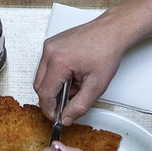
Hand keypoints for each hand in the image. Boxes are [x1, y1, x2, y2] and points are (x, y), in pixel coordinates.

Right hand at [33, 11, 129, 125]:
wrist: (111, 31)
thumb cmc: (107, 51)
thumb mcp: (96, 85)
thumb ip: (80, 106)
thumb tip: (66, 118)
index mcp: (59, 62)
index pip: (45, 94)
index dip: (50, 109)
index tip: (56, 117)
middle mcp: (50, 52)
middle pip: (39, 86)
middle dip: (52, 99)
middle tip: (66, 105)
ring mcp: (49, 46)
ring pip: (42, 77)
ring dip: (54, 87)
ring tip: (74, 87)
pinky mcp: (51, 44)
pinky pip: (46, 66)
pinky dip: (56, 76)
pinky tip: (72, 76)